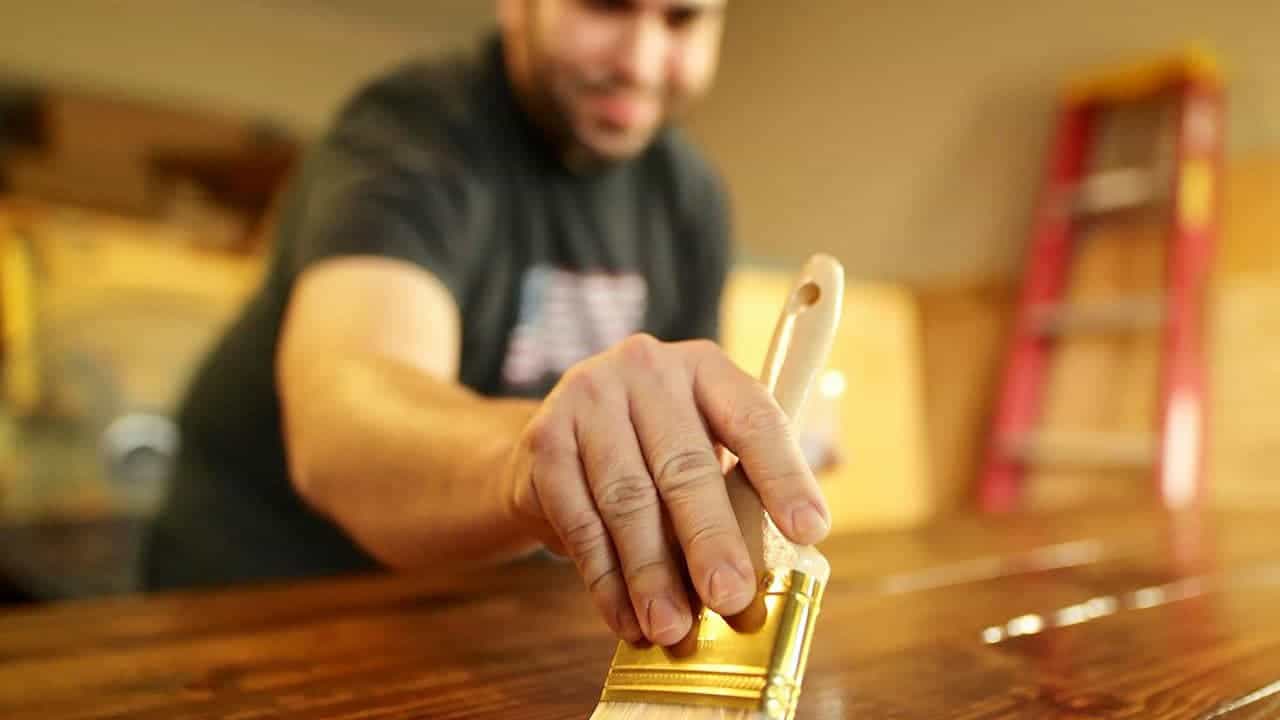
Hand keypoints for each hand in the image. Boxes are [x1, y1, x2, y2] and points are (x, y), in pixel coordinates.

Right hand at [504, 334, 830, 645]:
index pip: (754, 418)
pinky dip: (606, 580)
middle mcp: (647, 369)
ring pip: (628, 499)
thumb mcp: (701, 449)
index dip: (784, 476)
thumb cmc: (650, 455)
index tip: (809, 530)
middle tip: (731, 598)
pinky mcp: (544, 439)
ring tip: (672, 627)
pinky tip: (626, 618)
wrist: (553, 447)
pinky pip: (580, 521)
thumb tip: (784, 566)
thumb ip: (740, 492)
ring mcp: (589, 398)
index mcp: (705, 367)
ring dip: (652, 574)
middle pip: (685, 465)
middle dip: (711, 541)